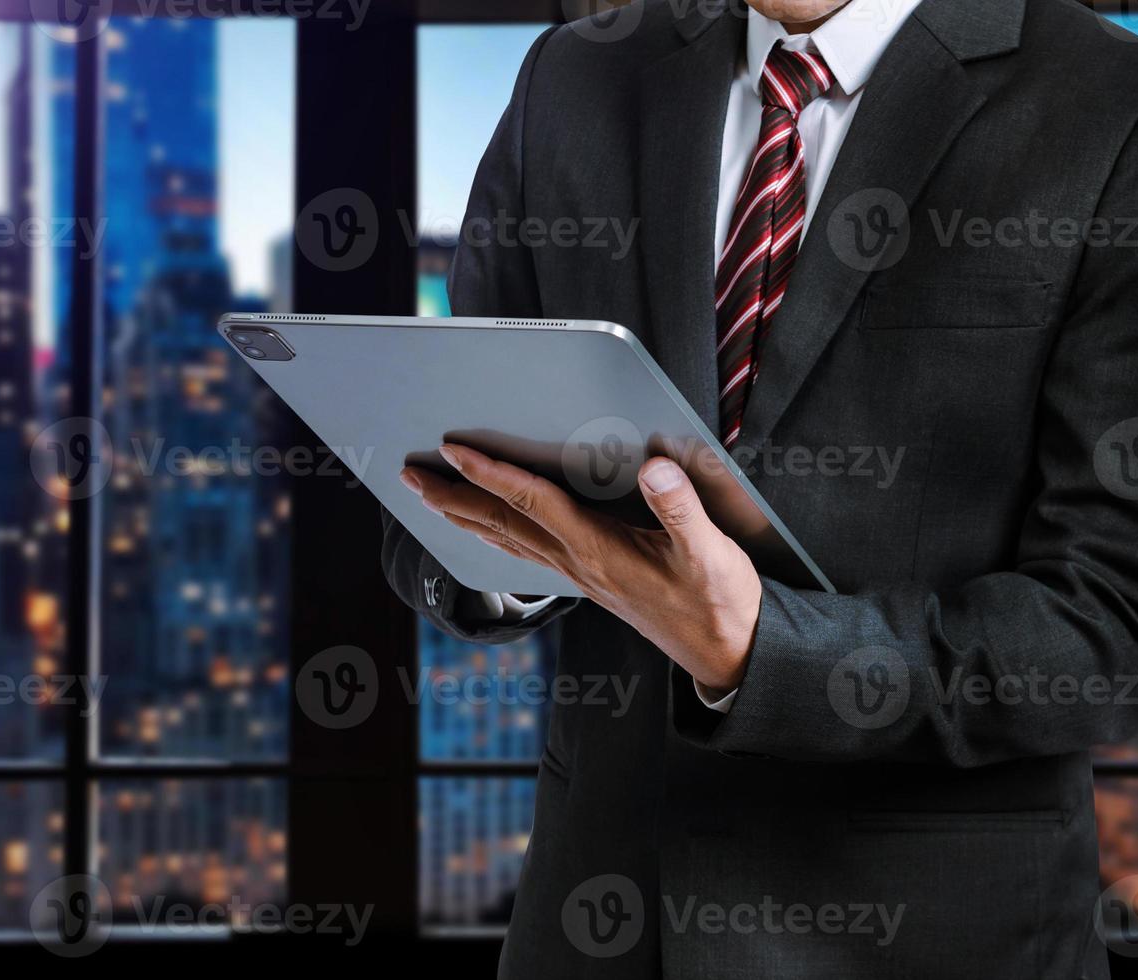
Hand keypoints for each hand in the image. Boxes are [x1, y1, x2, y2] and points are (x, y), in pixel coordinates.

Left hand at [398, 444, 761, 695]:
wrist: (727, 652)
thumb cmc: (719, 602)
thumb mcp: (711, 552)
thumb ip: (681, 508)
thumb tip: (654, 467)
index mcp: (600, 550)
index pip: (533, 503)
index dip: (491, 474)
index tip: (454, 450)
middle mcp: (580, 564)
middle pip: (502, 523)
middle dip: (454, 497)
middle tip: (410, 474)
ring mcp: (581, 575)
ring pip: (508, 541)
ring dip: (465, 517)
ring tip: (431, 498)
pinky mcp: (590, 582)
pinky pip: (528, 554)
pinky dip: (497, 536)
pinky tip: (488, 531)